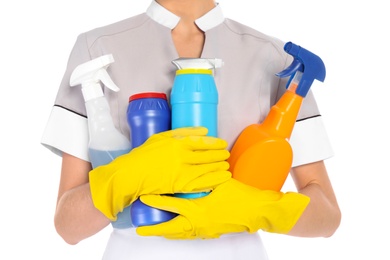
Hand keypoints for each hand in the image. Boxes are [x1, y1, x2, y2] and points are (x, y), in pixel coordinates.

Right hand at [89, 127, 230, 220]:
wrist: (131, 174)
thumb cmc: (143, 154)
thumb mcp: (161, 137)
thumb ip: (182, 133)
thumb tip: (203, 130)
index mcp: (177, 143)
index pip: (203, 142)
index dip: (216, 144)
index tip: (222, 144)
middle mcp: (182, 156)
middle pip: (208, 156)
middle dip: (220, 155)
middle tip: (226, 155)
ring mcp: (182, 172)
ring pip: (207, 169)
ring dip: (219, 168)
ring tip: (226, 166)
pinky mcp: (180, 185)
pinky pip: (201, 183)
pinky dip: (213, 180)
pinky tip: (221, 178)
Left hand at [136, 178, 309, 238]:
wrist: (255, 212)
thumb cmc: (239, 197)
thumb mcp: (219, 183)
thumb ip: (203, 178)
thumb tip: (191, 167)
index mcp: (198, 209)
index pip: (172, 205)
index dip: (157, 201)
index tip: (144, 198)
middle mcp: (197, 223)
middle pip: (170, 229)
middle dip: (154, 229)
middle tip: (141, 229)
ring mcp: (203, 231)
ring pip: (179, 234)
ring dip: (166, 231)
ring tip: (154, 228)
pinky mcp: (209, 234)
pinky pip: (188, 236)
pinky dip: (179, 233)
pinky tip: (175, 228)